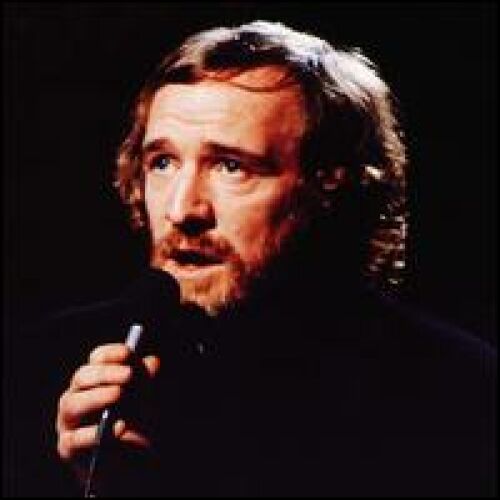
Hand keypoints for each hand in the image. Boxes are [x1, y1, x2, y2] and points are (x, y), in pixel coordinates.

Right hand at [56, 343, 160, 480]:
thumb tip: (153, 361)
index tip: (128, 353)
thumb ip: (147, 381)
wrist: (130, 463)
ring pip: (72, 403)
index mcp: (96, 379)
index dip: (110, 354)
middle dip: (106, 373)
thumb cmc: (136, 424)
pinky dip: (95, 433)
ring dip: (97, 397)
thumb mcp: (147, 398)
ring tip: (119, 395)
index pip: (96, 359)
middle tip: (128, 375)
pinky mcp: (68, 448)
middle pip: (82, 377)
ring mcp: (69, 422)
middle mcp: (77, 396)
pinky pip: (75, 439)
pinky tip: (118, 428)